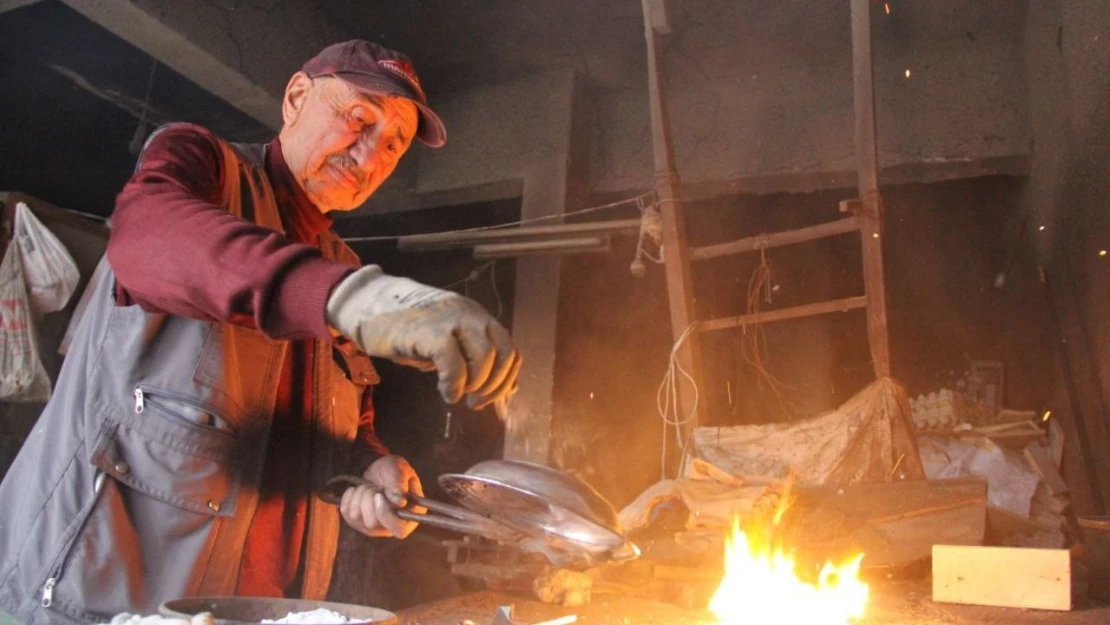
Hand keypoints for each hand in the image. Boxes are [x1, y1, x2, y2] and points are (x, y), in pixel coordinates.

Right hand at [326, 266, 520, 409]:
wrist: (369, 303)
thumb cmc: (408, 327)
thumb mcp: (447, 340)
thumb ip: (473, 357)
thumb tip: (505, 388)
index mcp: (478, 317)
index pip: (510, 350)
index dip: (505, 381)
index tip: (487, 399)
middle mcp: (471, 315)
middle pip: (503, 354)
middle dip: (493, 387)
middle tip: (474, 402)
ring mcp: (451, 320)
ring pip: (484, 357)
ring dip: (475, 385)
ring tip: (459, 395)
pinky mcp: (430, 331)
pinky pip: (453, 362)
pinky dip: (454, 384)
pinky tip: (446, 392)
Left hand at [339, 456, 423, 538]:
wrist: (379, 470)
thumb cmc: (395, 470)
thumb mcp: (401, 470)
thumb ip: (400, 483)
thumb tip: (399, 501)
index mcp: (409, 516)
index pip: (399, 530)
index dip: (386, 515)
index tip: (378, 496)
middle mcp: (391, 527)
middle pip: (372, 524)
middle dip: (369, 500)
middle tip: (374, 487)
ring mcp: (372, 527)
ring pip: (357, 518)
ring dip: (359, 496)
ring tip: (368, 487)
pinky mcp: (357, 522)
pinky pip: (346, 513)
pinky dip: (348, 497)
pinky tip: (357, 490)